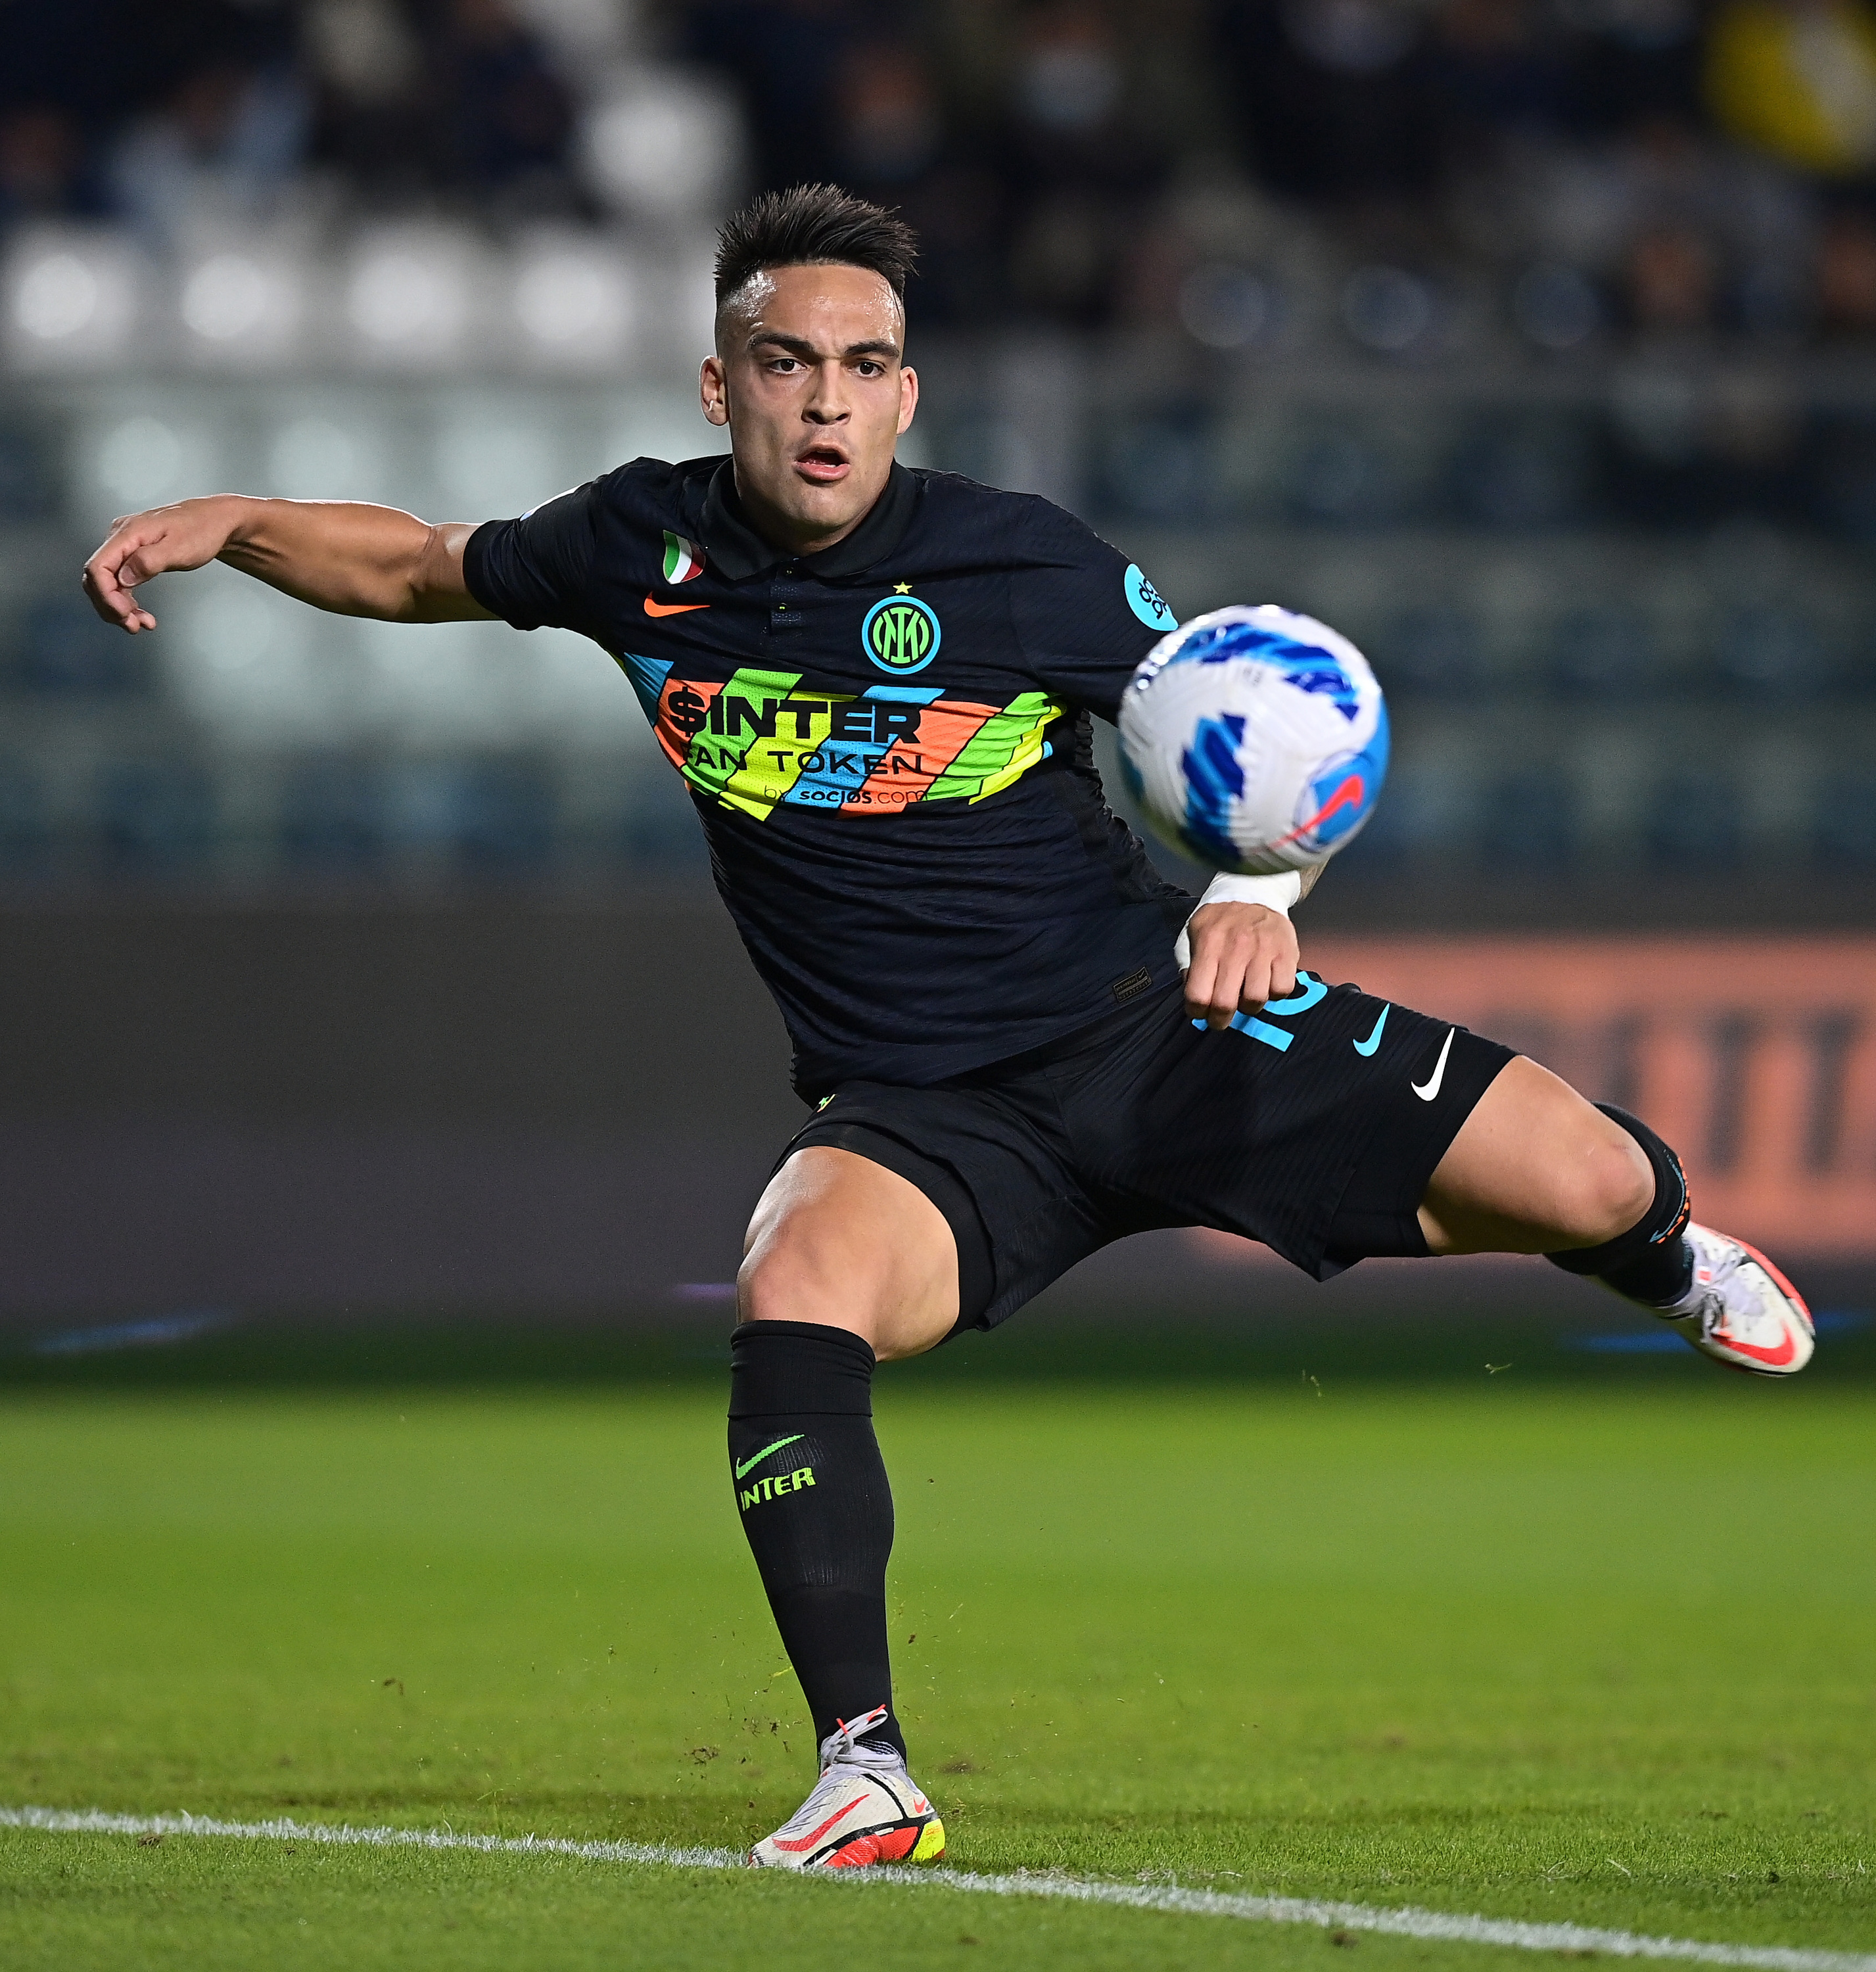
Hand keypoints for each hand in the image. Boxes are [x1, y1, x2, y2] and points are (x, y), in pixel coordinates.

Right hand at [82, 496, 246, 632]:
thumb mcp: (179, 548)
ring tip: (141, 624)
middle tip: (133, 626)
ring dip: (119, 608)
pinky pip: (120, 581)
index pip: (98, 567)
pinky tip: (141, 614)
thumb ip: (148, 561)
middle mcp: (120, 537)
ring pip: (107, 583)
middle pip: (97, 578)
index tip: (126, 615)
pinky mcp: (133, 555)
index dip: (106, 595)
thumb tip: (122, 578)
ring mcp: (125, 546)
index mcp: (127, 533)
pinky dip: (127, 600)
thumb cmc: (202, 530)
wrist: (216, 521)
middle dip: (111, 606)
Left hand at [1182, 901, 1299, 1030]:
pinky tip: (1266, 984)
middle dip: (1219, 1020)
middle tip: (1220, 1019)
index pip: (1197, 994)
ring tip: (1245, 997)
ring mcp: (1264, 950)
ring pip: (1256, 1000)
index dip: (1196, 1012)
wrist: (1255, 892)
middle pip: (1226, 1003)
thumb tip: (1193, 994)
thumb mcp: (1194, 933)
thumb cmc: (1220, 920)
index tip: (1199, 1012)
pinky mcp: (1287, 953)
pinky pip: (1282, 989)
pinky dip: (1274, 994)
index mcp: (1208, 943)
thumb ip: (1188, 963)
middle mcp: (1236, 947)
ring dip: (1248, 1006)